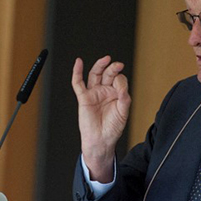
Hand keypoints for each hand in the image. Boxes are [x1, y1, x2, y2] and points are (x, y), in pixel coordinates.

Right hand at [71, 56, 130, 182]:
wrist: (101, 141)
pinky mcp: (83, 98)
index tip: (122, 89)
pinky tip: (79, 62)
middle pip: (107, 74)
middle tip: (118, 65)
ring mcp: (94, 94)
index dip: (121, 81)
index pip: (119, 80)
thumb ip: (124, 98)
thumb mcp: (123, 112)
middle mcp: (104, 91)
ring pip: (94, 75)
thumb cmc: (112, 128)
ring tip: (106, 59)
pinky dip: (77, 72)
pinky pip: (78, 83)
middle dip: (113, 68)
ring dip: (100, 66)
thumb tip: (121, 83)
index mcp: (115, 94)